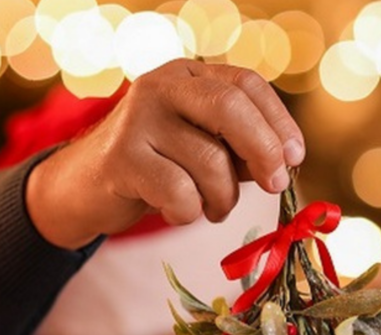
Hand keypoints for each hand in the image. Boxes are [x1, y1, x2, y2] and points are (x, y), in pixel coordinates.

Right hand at [25, 59, 305, 248]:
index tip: (295, 158)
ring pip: (210, 162)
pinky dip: (189, 212)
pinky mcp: (121, 157)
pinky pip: (180, 193)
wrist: (85, 188)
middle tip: (276, 185)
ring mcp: (138, 118)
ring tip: (212, 207)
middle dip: (263, 151)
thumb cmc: (158, 168)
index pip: (246, 85)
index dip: (278, 122)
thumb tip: (285, 161)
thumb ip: (240, 148)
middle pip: (230, 109)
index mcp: (188, 76)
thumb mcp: (203, 148)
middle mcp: (161, 86)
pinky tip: (178, 211)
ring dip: (223, 199)